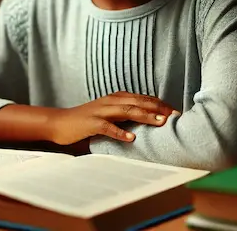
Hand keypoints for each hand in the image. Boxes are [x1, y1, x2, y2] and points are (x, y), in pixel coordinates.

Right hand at [47, 91, 178, 145]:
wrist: (61, 123)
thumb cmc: (86, 120)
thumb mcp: (108, 114)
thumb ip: (124, 114)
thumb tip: (147, 120)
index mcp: (115, 98)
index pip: (141, 98)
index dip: (158, 103)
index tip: (175, 110)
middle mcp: (110, 101)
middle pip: (137, 102)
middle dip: (157, 107)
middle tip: (174, 115)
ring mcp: (100, 111)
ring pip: (126, 111)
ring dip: (144, 116)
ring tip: (159, 122)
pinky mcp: (91, 123)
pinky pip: (107, 127)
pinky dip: (120, 132)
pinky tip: (131, 138)